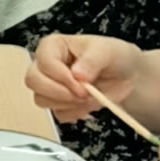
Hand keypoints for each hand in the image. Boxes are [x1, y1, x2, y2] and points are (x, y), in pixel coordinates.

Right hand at [26, 33, 144, 124]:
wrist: (126, 77)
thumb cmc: (114, 57)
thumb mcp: (108, 52)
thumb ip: (92, 60)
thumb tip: (77, 74)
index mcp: (53, 46)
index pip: (44, 62)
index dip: (61, 76)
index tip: (82, 84)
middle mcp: (46, 65)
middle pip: (34, 81)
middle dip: (60, 93)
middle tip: (83, 95)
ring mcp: (50, 86)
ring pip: (42, 100)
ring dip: (68, 104)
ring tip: (89, 97)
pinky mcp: (58, 103)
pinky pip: (57, 114)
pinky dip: (75, 113)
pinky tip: (88, 105)